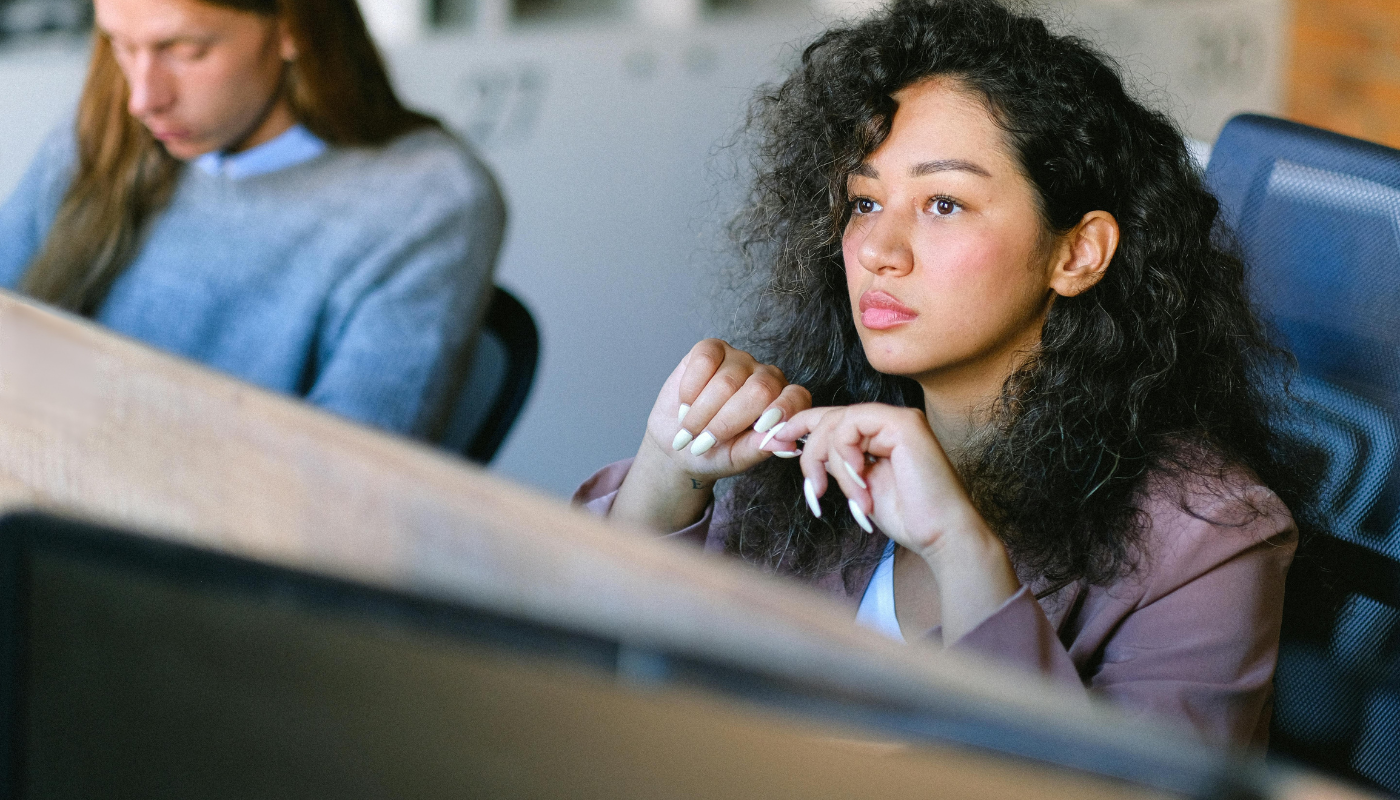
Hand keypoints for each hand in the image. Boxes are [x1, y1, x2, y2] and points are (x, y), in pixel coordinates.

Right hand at [611, 340, 810, 531]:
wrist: (678, 441)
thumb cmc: (714, 452)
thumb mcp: (738, 458)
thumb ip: (760, 448)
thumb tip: (787, 445)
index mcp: (783, 404)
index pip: (796, 397)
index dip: (782, 410)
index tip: (760, 429)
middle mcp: (766, 377)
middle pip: (759, 390)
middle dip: (727, 422)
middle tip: (704, 444)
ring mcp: (739, 360)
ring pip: (727, 381)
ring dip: (702, 412)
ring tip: (689, 430)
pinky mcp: (712, 349)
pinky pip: (705, 360)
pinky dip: (691, 388)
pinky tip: (686, 404)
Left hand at [764, 403, 1019, 640]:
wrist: (941, 535)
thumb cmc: (907, 516)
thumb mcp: (857, 486)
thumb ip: (836, 463)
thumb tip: (800, 448)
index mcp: (878, 433)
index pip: (829, 418)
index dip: (796, 428)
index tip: (772, 444)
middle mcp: (888, 420)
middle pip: (827, 418)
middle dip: (808, 451)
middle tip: (812, 488)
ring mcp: (897, 419)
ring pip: (836, 423)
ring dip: (829, 463)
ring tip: (843, 496)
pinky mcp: (903, 424)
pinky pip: (852, 427)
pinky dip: (845, 458)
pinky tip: (859, 484)